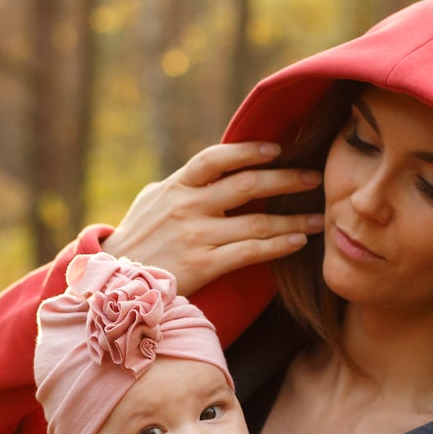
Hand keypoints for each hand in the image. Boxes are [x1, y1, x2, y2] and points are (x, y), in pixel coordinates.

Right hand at [102, 142, 324, 296]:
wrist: (114, 284)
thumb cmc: (134, 242)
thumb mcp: (151, 202)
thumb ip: (180, 185)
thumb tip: (208, 171)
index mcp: (175, 186)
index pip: (216, 158)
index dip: (248, 150)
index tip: (277, 149)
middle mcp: (187, 206)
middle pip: (246, 185)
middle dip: (286, 180)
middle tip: (315, 177)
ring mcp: (195, 236)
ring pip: (256, 222)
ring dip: (293, 219)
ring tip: (318, 218)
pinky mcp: (202, 265)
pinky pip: (249, 253)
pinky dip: (277, 247)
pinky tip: (297, 243)